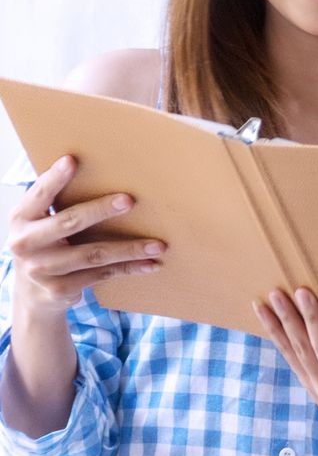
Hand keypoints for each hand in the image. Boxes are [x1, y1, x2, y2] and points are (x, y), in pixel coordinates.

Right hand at [5, 156, 164, 321]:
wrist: (32, 295)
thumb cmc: (45, 244)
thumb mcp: (40, 223)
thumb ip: (57, 202)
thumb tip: (91, 165)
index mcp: (21, 219)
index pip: (39, 195)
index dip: (54, 178)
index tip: (72, 160)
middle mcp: (26, 244)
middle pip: (69, 222)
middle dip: (101, 210)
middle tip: (130, 200)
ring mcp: (42, 270)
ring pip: (94, 254)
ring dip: (130, 248)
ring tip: (158, 243)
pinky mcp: (60, 289)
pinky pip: (102, 274)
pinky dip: (130, 268)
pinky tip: (152, 263)